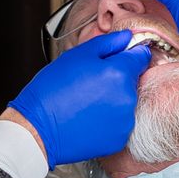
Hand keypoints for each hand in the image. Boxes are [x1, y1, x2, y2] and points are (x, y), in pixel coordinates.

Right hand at [8, 30, 149, 167]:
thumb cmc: (52, 89)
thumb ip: (108, 43)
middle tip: (90, 83)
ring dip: (113, 100)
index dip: (129, 55)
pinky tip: (89, 118)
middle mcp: (127, 98)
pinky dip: (108, 120)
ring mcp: (125, 122)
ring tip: (87, 102)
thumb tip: (127, 37)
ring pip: (126, 102)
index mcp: (119, 73)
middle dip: (117, 79)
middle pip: (132, 81)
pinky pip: (120, 123)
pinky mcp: (118, 140)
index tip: (115, 60)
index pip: (141, 57)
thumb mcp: (77, 56)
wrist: (37, 128)